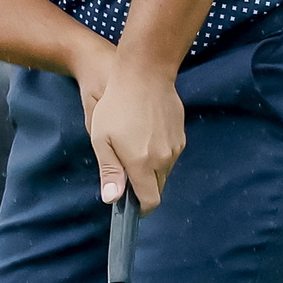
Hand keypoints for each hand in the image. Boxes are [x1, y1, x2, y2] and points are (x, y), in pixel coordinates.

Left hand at [76, 48, 184, 209]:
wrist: (145, 73)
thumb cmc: (116, 105)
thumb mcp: (102, 138)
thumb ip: (110, 171)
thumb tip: (112, 199)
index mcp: (143, 164)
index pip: (150, 201)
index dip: (140, 209)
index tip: (130, 207)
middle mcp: (164, 159)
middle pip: (157, 187)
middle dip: (143, 187)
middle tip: (125, 171)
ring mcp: (175, 147)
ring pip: (164, 171)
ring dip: (151, 169)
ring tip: (133, 146)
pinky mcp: (181, 135)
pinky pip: (170, 154)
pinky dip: (159, 154)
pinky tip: (145, 134)